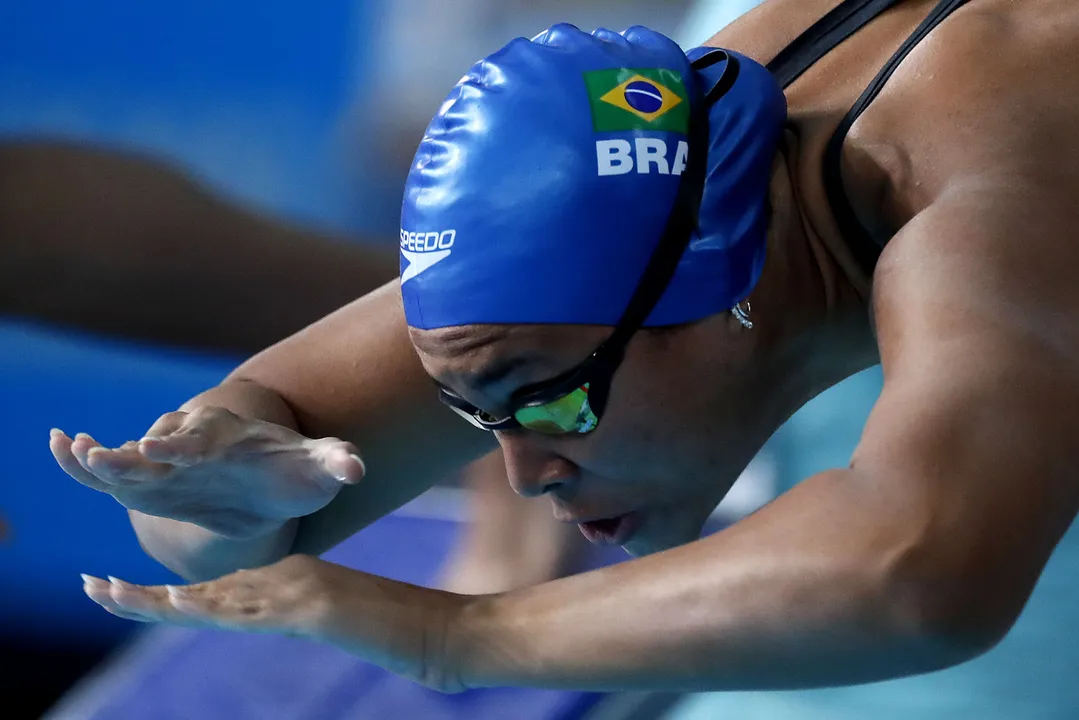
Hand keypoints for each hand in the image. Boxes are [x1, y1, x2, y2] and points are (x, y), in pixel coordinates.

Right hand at [51, 406, 365, 538]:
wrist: (272, 480)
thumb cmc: (295, 472)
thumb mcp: (319, 468)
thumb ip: (336, 462)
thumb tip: (356, 467)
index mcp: (231, 442)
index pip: (203, 441)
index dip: (183, 445)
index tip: (161, 447)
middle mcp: (193, 448)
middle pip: (160, 448)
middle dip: (132, 453)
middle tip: (101, 453)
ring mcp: (167, 466)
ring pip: (128, 461)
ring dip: (100, 457)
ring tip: (69, 446)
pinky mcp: (151, 484)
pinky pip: (112, 473)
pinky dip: (85, 463)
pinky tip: (59, 446)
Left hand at [82, 555, 467, 692]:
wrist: (446, 634)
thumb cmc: (407, 633)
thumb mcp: (350, 622)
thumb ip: (317, 612)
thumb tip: (298, 612)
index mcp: (296, 582)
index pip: (222, 590)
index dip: (173, 596)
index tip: (130, 596)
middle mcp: (292, 578)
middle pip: (206, 590)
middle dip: (145, 596)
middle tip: (92, 589)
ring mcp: (303, 590)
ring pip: (217, 596)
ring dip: (159, 600)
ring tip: (110, 595)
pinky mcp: (316, 605)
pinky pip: (253, 609)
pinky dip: (211, 606)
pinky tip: (176, 605)